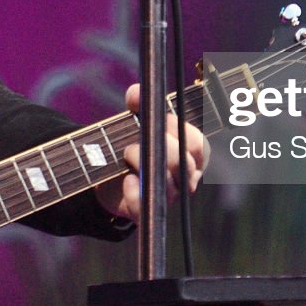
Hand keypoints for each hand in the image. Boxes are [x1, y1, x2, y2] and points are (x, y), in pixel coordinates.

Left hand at [95, 83, 208, 221]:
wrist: (107, 179)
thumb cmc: (131, 146)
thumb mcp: (134, 122)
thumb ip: (137, 103)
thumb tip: (136, 93)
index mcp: (190, 156)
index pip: (198, 143)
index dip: (177, 128)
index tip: (156, 118)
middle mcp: (184, 178)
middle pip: (185, 163)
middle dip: (160, 145)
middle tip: (137, 138)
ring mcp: (168, 198)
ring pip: (167, 184)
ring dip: (141, 162)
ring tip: (127, 154)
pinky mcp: (145, 212)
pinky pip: (145, 205)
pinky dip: (134, 191)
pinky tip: (127, 180)